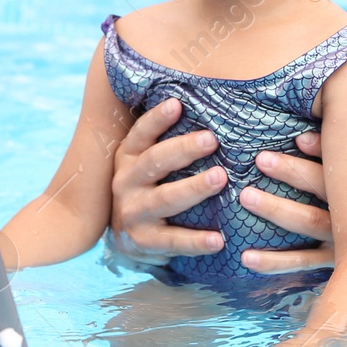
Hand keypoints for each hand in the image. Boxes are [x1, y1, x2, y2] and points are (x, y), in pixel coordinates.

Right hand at [109, 97, 227, 264]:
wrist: (125, 239)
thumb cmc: (148, 189)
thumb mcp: (147, 164)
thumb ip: (169, 144)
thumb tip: (211, 111)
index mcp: (128, 157)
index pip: (141, 134)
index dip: (157, 119)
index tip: (178, 104)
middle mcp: (126, 182)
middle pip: (154, 162)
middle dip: (183, 149)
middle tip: (212, 140)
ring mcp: (133, 213)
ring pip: (164, 199)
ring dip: (193, 188)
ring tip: (221, 178)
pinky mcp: (143, 242)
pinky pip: (172, 241)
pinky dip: (196, 241)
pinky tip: (218, 239)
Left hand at [239, 130, 337, 274]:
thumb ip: (333, 153)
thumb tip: (301, 139)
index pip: (338, 165)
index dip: (319, 150)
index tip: (295, 140)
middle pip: (323, 188)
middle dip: (291, 173)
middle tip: (260, 159)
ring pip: (310, 221)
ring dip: (277, 209)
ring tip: (246, 197)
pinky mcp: (336, 262)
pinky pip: (303, 260)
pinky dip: (275, 260)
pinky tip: (247, 257)